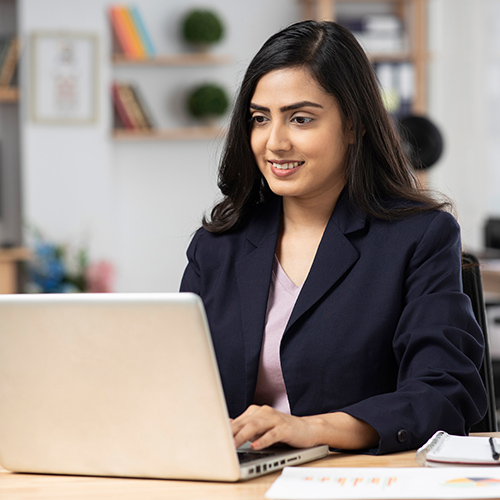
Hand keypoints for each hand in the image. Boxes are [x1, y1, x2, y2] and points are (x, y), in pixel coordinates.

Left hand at [231, 405, 379, 450]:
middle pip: (244, 422)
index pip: (237, 420)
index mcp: (256, 412)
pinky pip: (273, 434)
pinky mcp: (286, 428)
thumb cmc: (281, 430)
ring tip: (233, 445)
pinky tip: (256, 445)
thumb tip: (225, 427)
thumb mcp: (261, 429)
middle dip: (230, 432)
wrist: (308, 429)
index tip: (212, 437)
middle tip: (218, 442)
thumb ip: (245, 427)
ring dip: (243, 436)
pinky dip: (264, 439)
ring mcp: (275, 419)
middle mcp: (264, 412)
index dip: (224, 429)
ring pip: (256, 426)